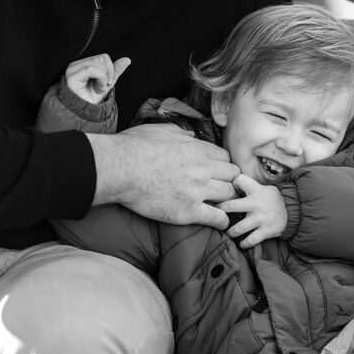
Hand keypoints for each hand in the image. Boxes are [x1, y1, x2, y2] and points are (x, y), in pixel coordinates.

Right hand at [65, 54, 130, 103]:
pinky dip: (100, 79)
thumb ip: (115, 71)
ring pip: (98, 62)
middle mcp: (76, 65)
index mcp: (82, 65)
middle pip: (102, 59)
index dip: (111, 70)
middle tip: (103, 87)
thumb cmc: (92, 99)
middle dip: (108, 74)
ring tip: (99, 89)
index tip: (107, 84)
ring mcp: (72, 70)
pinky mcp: (72, 76)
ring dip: (104, 79)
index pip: (103, 57)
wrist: (85, 114)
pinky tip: (98, 89)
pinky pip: (92, 69)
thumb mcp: (107, 83)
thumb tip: (127, 59)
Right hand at [85, 123, 239, 228]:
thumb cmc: (134, 147)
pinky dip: (222, 221)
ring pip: (229, 195)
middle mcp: (202, 168)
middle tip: (221, 189)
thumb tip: (189, 134)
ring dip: (227, 200)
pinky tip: (221, 222)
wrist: (120, 169)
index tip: (217, 173)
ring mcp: (197, 190)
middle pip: (232, 175)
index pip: (225, 157)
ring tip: (221, 205)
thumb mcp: (160, 130)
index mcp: (197, 149)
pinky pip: (218, 218)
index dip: (222, 166)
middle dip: (229, 181)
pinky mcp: (189, 211)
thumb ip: (179, 133)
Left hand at [218, 174, 287, 247]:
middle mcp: (256, 204)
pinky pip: (250, 240)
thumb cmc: (272, 199)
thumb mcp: (262, 188)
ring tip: (228, 232)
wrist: (293, 210)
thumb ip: (248, 187)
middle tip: (216, 215)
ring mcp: (260, 219)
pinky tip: (241, 243)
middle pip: (231, 206)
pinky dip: (244, 243)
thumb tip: (229, 185)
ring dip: (230, 232)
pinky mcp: (266, 231)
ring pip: (238, 228)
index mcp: (255, 190)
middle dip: (220, 211)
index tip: (226, 190)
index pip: (239, 180)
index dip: (231, 183)